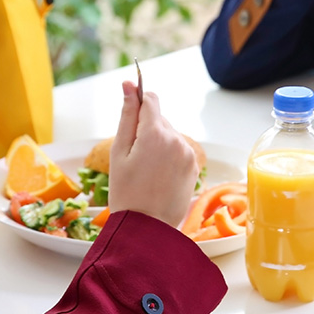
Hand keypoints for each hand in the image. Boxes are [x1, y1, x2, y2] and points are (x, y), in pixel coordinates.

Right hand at [107, 82, 199, 227]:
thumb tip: (129, 85)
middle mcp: (177, 140)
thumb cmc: (126, 192)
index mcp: (155, 133)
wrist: (146, 228)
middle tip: (133, 156)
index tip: (130, 107)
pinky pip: (179, 150)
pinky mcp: (195, 167)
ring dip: (158, 143)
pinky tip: (158, 175)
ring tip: (145, 169)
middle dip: (146, 129)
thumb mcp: (119, 151)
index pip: (151, 100)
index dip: (139, 100)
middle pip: (160, 119)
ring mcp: (189, 154)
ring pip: (170, 135)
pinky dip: (169, 156)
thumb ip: (127, 115)